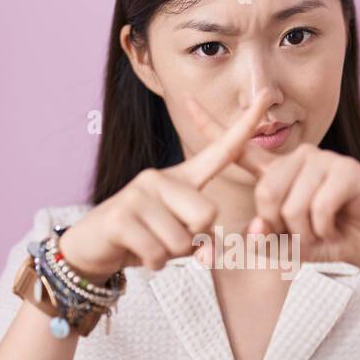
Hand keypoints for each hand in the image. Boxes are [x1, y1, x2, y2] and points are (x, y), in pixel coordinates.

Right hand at [55, 91, 275, 277]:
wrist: (91, 247)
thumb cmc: (143, 239)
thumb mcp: (179, 237)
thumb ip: (202, 241)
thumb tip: (208, 254)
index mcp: (181, 177)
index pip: (220, 150)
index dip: (245, 126)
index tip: (267, 96)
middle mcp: (160, 177)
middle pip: (207, 214)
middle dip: (194, 239)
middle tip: (168, 239)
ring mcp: (138, 193)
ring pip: (181, 240)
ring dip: (170, 255)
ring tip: (149, 244)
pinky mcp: (121, 217)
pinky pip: (158, 253)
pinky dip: (153, 263)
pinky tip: (137, 253)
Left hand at [181, 95, 359, 276]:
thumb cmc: (335, 240)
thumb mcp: (292, 245)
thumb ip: (267, 239)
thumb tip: (256, 229)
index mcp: (281, 173)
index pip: (241, 149)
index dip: (212, 127)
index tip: (186, 102)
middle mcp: (300, 160)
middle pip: (265, 193)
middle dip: (282, 226)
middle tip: (305, 234)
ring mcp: (325, 161)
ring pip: (291, 204)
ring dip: (305, 232)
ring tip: (324, 230)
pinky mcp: (347, 172)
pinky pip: (317, 208)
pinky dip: (324, 229)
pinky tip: (337, 225)